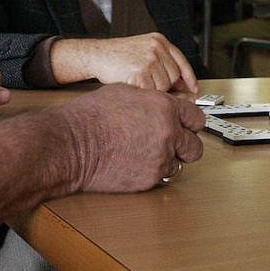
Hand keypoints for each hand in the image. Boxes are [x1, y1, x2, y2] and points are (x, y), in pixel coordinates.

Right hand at [52, 34, 197, 92]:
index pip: (181, 60)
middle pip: (173, 76)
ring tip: (137, 82)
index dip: (189, 77)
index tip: (193, 89)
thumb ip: (161, 62)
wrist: (96, 54)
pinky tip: (133, 86)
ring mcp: (149, 58)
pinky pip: (151, 91)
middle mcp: (156, 47)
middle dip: (164, 86)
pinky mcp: (141, 70)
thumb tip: (181, 84)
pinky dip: (143, 93)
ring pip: (163, 86)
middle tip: (149, 86)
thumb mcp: (142, 51)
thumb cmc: (116, 56)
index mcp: (159, 40)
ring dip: (152, 90)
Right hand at [56, 84, 205, 191]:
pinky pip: (161, 177)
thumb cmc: (90, 116)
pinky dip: (152, 172)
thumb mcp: (125, 92)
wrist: (73, 143)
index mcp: (164, 107)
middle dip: (185, 145)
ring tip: (147, 154)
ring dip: (168, 160)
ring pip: (179, 163)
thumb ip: (151, 100)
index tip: (187, 127)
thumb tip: (158, 104)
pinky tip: (136, 163)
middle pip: (195, 146)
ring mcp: (160, 157)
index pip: (196, 118)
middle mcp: (168, 132)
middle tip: (174, 145)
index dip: (190, 123)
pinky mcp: (149, 178)